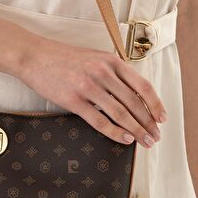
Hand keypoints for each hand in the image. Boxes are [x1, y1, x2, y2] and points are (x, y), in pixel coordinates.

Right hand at [16, 34, 166, 147]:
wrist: (35, 56)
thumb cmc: (64, 58)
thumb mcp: (94, 57)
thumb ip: (113, 72)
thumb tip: (133, 94)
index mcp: (111, 61)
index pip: (142, 86)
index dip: (155, 104)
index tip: (162, 118)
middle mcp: (103, 73)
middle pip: (134, 103)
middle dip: (148, 123)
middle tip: (156, 136)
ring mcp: (88, 87)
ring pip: (120, 113)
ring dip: (136, 130)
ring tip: (145, 141)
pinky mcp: (74, 100)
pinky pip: (99, 120)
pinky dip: (115, 132)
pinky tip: (125, 139)